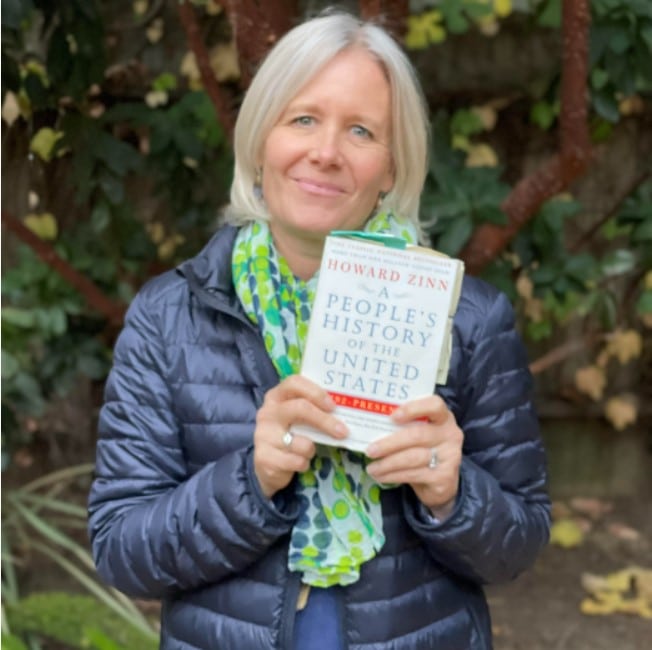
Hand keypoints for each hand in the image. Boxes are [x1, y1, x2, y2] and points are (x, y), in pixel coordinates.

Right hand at [253, 375, 348, 498]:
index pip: (294, 383)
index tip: (333, 406)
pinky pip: (296, 461)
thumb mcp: (296, 417)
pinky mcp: (264, 458)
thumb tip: (345, 409)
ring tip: (308, 451)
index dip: (316, 392)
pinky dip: (303, 463)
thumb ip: (312, 409)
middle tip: (343, 431)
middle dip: (325, 421)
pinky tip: (298, 462)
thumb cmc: (289, 434)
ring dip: (311, 449)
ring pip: (301, 442)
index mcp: (276, 396)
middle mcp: (267, 413)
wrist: (267, 464)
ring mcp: (263, 435)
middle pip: (300, 408)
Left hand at [365, 395, 462, 516]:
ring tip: (372, 468)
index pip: (434, 405)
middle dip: (390, 443)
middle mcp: (450, 434)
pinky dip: (393, 476)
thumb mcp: (419, 433)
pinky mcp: (444, 477)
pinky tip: (381, 476)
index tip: (393, 417)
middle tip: (370, 450)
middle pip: (417, 435)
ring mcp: (450, 456)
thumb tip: (371, 425)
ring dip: (388, 463)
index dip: (413, 409)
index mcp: (443, 417)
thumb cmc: (424, 450)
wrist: (442, 482)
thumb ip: (404, 426)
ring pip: (413, 457)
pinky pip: (413, 474)